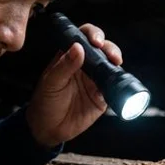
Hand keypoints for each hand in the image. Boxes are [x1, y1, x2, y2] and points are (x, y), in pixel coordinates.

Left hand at [26, 24, 122, 148]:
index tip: (97, 41)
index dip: (93, 34)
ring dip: (116, 64)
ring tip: (116, 66)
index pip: (84, 37)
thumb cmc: (44, 102)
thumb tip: (78, 47)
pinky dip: (120, 86)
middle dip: (111, 49)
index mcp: (70, 57)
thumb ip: (64, 65)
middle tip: (112, 56)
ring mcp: (95, 81)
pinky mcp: (103, 97)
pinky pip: (115, 88)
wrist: (48, 129)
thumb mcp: (51, 82)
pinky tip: (119, 85)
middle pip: (103, 49)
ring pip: (111, 66)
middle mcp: (85, 66)